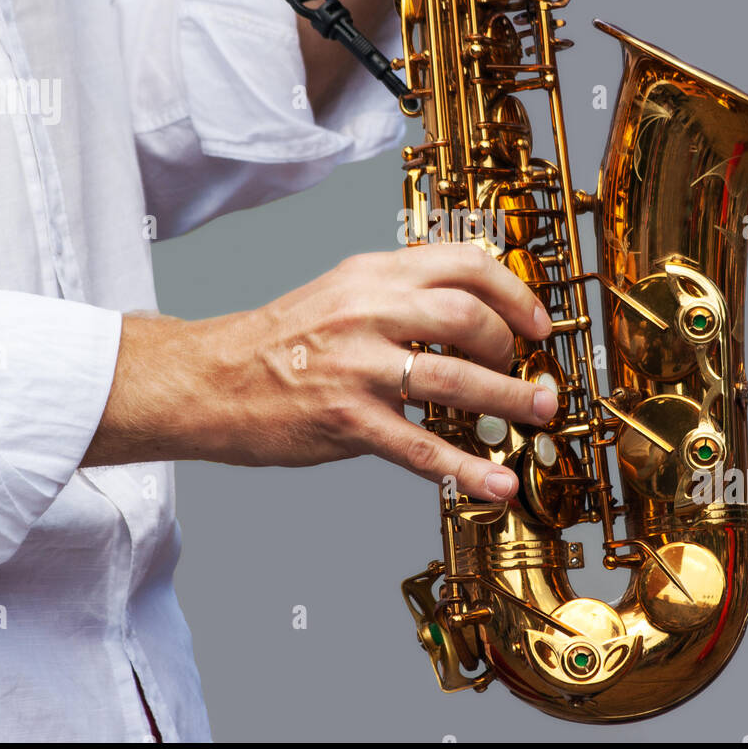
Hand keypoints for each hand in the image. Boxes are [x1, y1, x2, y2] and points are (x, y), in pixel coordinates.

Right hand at [84, 245, 557, 501]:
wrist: (208, 379)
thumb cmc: (277, 342)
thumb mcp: (339, 293)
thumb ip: (399, 295)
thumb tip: (470, 313)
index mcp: (371, 275)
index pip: (462, 263)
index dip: (513, 294)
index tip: (535, 323)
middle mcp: (368, 312)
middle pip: (468, 316)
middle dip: (512, 348)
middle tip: (528, 373)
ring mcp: (357, 366)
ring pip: (456, 380)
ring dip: (510, 401)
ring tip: (539, 415)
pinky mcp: (346, 420)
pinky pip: (420, 448)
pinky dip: (467, 469)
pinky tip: (495, 484)